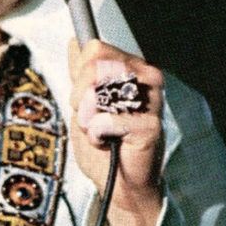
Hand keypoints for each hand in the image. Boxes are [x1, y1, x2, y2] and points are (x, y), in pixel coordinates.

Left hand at [69, 39, 163, 225]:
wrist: (117, 184)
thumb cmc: (103, 144)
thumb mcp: (82, 103)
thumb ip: (80, 72)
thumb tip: (74, 41)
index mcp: (131, 69)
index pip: (95, 48)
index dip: (80, 72)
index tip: (82, 95)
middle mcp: (145, 78)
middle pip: (93, 63)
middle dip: (79, 94)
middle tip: (89, 117)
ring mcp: (151, 99)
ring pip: (97, 88)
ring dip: (87, 116)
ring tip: (100, 130)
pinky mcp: (150, 124)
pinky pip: (104, 119)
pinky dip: (97, 135)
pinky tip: (109, 143)